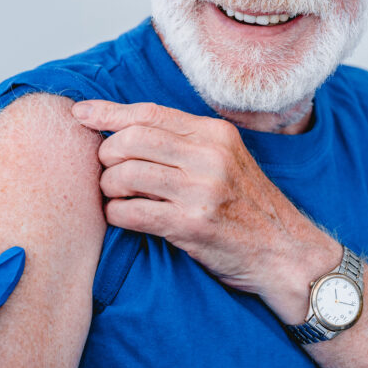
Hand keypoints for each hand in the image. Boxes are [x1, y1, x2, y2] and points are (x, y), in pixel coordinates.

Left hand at [72, 99, 336, 318]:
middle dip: (107, 155)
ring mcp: (202, 190)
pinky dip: (116, 214)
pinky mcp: (193, 225)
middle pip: (131, 139)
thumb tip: (125, 129)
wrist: (288, 255)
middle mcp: (209, 156)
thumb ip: (186, 143)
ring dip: (109, 187)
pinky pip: (132, 212)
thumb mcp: (226, 160)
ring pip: (126, 174)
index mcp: (215, 134)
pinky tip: (123, 217)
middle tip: (108, 172)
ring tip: (116, 196)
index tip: (79, 113)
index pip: (149, 113)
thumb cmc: (248, 208)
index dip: (108, 112)